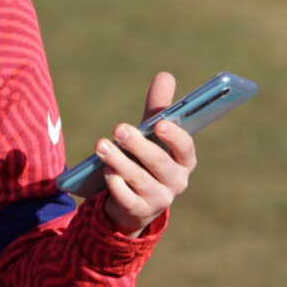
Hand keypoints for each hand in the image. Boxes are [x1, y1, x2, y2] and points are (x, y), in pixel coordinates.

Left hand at [97, 72, 196, 237]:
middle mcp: (176, 182)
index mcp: (184, 161)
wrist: (133, 202)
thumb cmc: (146, 160)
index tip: (159, 124)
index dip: (174, 137)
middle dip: (138, 145)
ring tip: (101, 145)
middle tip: (119, 129)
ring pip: (139, 179)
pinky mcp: (139, 212)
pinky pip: (126, 197)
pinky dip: (114, 183)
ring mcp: (159, 199)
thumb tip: (165, 74)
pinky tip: (104, 171)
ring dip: (119, 161)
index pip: (185, 149)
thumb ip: (158, 108)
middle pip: (159, 163)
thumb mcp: (151, 135)